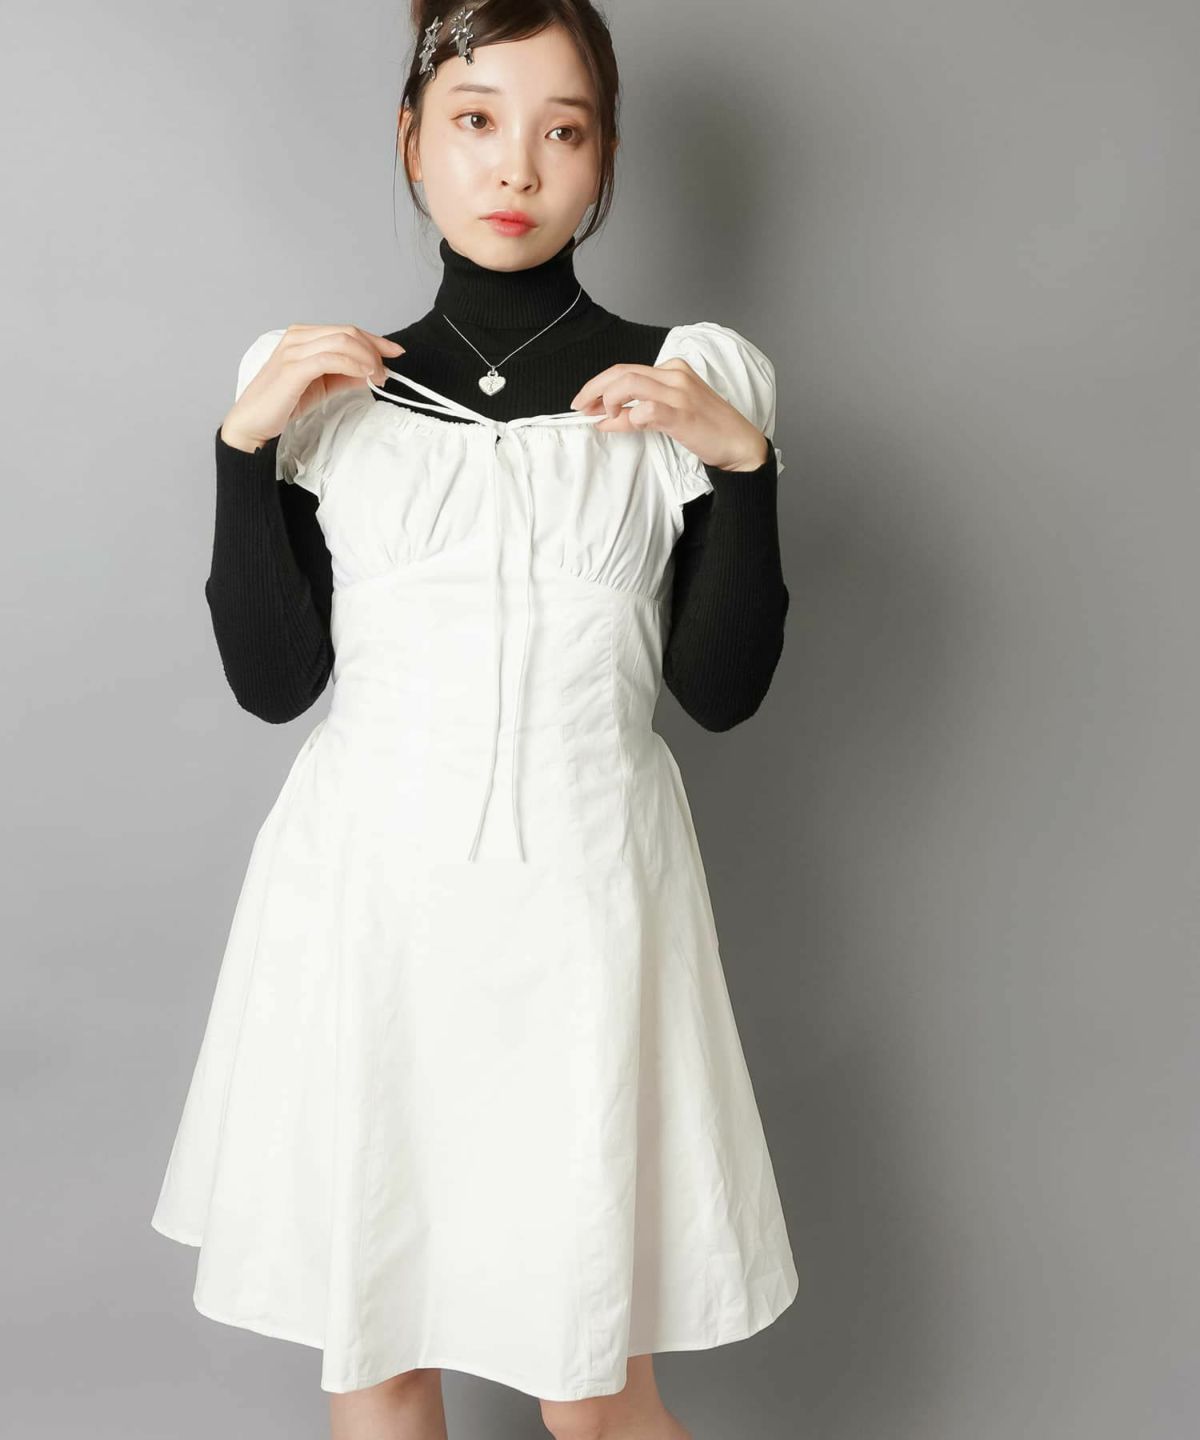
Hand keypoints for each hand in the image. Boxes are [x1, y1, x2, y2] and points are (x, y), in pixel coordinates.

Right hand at [220, 324, 404, 451]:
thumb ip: (347, 375)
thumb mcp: (324, 385)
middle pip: (348, 333)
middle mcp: (298, 337)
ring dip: (367, 359)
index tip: (396, 352)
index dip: (376, 339)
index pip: (347, 330)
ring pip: (342, 342)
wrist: (254, 422)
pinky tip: (364, 376)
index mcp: (304, 336)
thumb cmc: (284, 402)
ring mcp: (294, 350)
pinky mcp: (293, 368)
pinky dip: (352, 365)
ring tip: (378, 377)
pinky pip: (330, 358)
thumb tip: (375, 372)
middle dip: (374, 351)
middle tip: (386, 373)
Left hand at [569, 358, 768, 471]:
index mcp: (672, 369)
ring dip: (608, 400)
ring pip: (629, 383)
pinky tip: (623, 426)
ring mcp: (679, 392)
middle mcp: (674, 374)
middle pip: (622, 372)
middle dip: (594, 388)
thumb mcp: (666, 416)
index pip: (626, 370)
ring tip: (603, 417)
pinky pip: (645, 409)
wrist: (739, 444)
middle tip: (579, 407)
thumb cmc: (706, 428)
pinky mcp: (682, 413)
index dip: (598, 384)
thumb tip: (603, 418)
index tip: (584, 402)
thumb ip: (636, 413)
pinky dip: (627, 417)